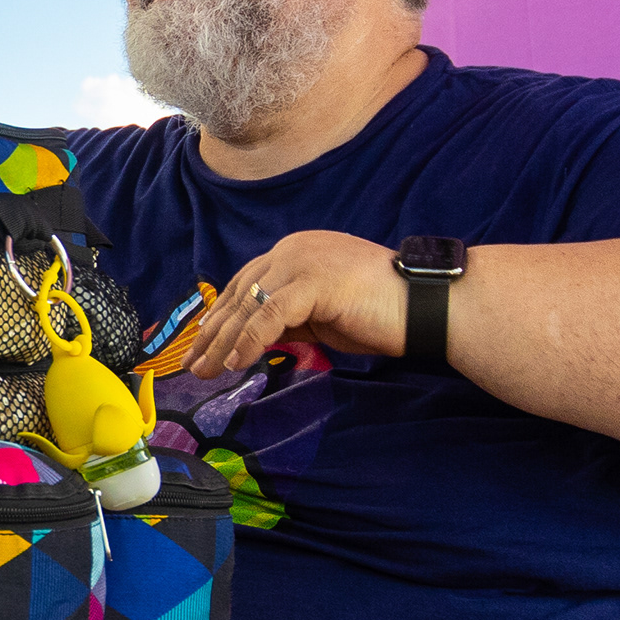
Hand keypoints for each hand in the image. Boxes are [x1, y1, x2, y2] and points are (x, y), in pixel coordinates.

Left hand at [182, 229, 409, 376]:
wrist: (425, 305)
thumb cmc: (379, 312)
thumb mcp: (321, 316)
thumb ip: (287, 319)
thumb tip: (252, 339)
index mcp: (296, 251)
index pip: (246, 283)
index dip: (221, 315)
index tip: (202, 343)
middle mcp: (294, 249)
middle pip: (241, 293)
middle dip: (214, 332)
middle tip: (193, 364)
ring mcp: (303, 261)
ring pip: (250, 305)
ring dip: (225, 341)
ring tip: (207, 370)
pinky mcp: (314, 282)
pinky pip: (270, 316)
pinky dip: (250, 340)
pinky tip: (237, 363)